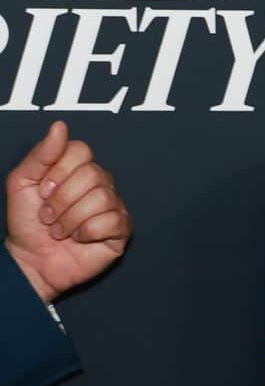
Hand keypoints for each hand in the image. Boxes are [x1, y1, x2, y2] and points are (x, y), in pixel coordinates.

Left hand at [4, 120, 131, 304]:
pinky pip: (112, 221)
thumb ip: (42, 154)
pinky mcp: (121, 230)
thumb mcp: (22, 182)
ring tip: (60, 230)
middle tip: (49, 216)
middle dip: (63, 199)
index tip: (42, 191)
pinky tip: (80, 239)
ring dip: (72, 219)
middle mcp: (99, 184)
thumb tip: (60, 126)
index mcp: (77, 169)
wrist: (31, 259)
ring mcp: (113, 206)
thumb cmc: (27, 222)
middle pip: (93, 174)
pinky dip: (88, 233)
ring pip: (102, 199)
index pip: (81, 150)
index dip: (59, 171)